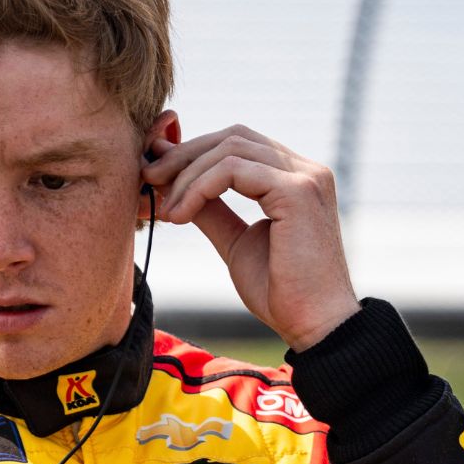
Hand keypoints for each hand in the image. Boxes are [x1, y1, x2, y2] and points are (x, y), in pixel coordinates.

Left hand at [142, 125, 358, 350]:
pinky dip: (200, 187)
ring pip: (230, 149)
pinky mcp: (298, 191)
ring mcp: (305, 177)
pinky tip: (182, 214)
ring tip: (167, 209)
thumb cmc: (282, 293)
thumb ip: (212, 210)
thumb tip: (175, 184)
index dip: (195, 154)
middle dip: (185, 155)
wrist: (314, 326)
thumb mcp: (236, 243)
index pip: (240, 145)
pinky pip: (233, 169)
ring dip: (187, 174)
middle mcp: (305, 170)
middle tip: (149, 177)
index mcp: (296, 179)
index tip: (158, 175)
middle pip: (233, 137)